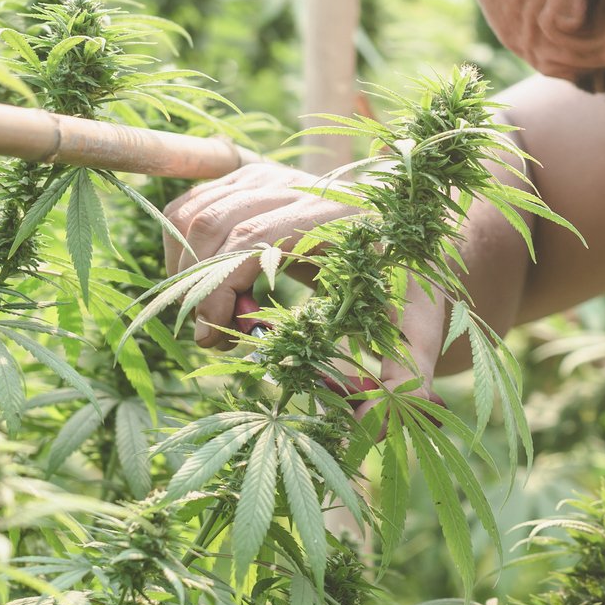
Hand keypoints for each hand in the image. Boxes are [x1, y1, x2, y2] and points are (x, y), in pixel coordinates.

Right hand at [160, 161, 449, 401]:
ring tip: (214, 316)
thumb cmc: (415, 281)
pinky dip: (183, 247)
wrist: (421, 228)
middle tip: (216, 339)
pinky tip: (209, 285)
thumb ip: (404, 376)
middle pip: (214, 226)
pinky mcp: (255, 175)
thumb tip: (379, 429)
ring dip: (185, 269)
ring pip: (197, 212)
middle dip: (199, 288)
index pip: (252, 242)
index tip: (215, 338)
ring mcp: (273, 175)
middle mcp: (300, 187)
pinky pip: (195, 203)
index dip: (219, 291)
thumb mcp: (418, 327)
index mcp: (337, 219)